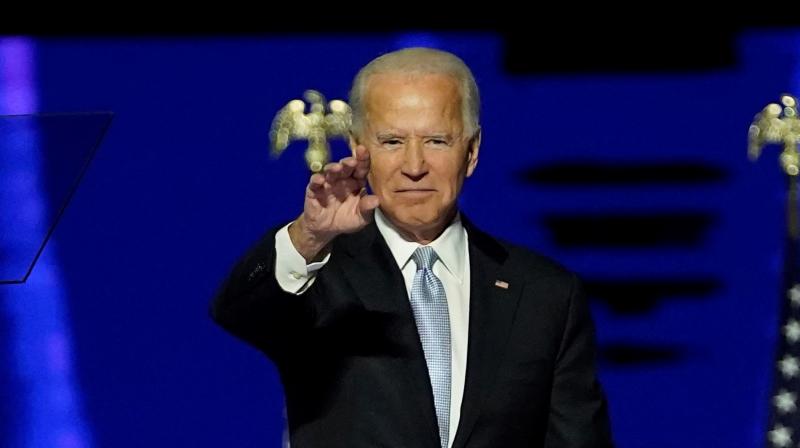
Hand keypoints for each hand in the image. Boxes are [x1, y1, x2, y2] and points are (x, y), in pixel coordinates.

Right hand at [288, 146, 378, 260]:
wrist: (326, 230)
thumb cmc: (346, 220)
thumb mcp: (360, 218)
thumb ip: (367, 208)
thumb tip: (376, 200)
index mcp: (356, 182)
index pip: (361, 169)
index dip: (363, 160)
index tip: (364, 151)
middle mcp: (342, 180)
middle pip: (345, 167)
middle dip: (348, 162)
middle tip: (352, 161)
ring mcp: (327, 184)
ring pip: (330, 172)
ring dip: (333, 168)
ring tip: (337, 168)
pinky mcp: (314, 191)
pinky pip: (314, 183)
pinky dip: (316, 180)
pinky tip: (320, 180)